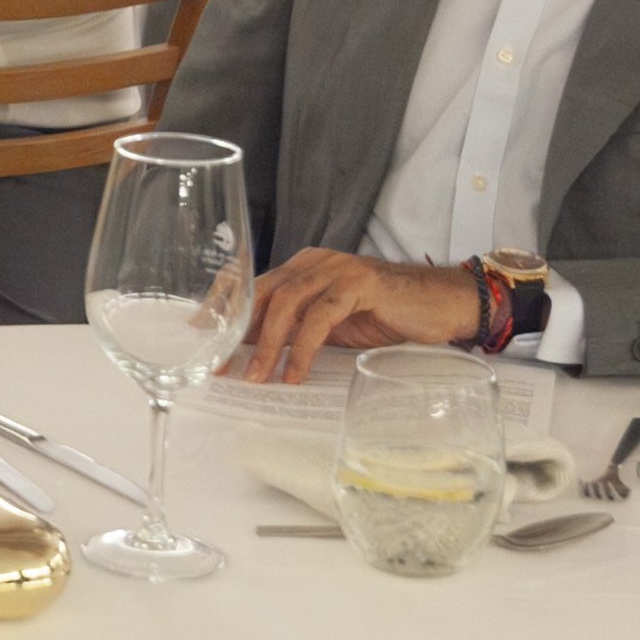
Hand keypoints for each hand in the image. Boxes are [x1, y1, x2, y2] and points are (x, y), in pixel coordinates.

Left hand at [231, 250, 485, 384]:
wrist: (442, 304)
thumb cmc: (386, 315)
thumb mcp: (331, 324)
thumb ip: (295, 329)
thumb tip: (254, 353)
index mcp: (302, 266)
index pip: (251, 283)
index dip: (221, 307)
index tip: (197, 335)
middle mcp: (314, 261)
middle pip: (261, 292)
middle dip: (235, 331)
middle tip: (219, 366)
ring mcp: (336, 269)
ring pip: (287, 304)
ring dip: (267, 344)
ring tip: (256, 378)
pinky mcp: (360, 284)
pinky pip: (321, 316)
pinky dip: (304, 347)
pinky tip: (296, 373)